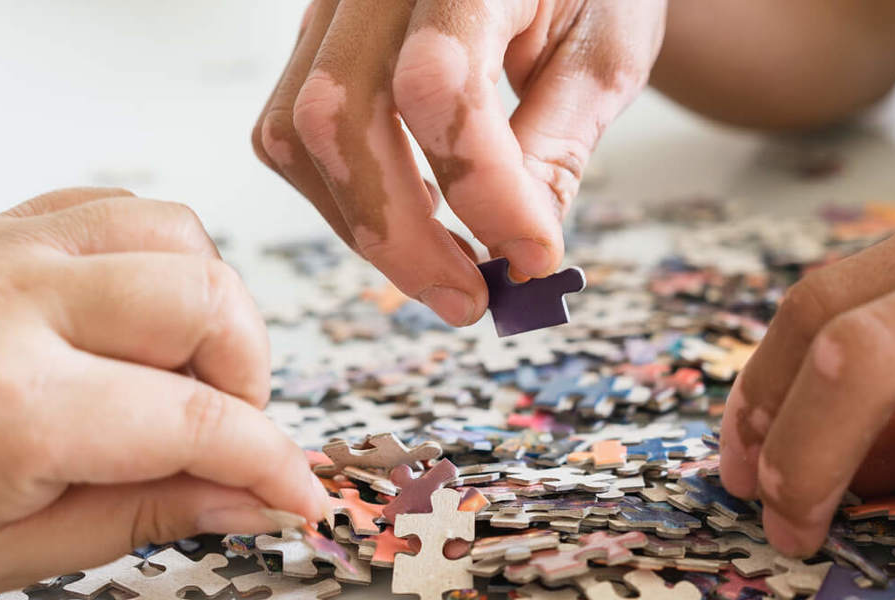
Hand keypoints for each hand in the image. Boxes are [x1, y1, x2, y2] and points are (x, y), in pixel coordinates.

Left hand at [0, 188, 329, 599]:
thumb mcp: (4, 558)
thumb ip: (143, 516)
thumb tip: (252, 504)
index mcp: (15, 407)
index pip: (199, 421)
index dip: (271, 466)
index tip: (301, 498)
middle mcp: (15, 308)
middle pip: (207, 304)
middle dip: (249, 380)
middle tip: (224, 442)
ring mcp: (1, 254)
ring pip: (177, 237)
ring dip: (211, 309)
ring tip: (180, 378)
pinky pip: (117, 208)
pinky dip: (157, 257)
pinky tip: (138, 321)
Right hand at [253, 0, 665, 325]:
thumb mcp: (603, 55)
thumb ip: (556, 148)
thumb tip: (518, 257)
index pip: (439, 82)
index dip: (482, 187)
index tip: (534, 254)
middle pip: (341, 113)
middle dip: (402, 234)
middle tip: (471, 299)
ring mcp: (332, 1)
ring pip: (298, 130)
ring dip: (367, 224)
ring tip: (449, 263)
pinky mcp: (315, 33)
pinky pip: (291, 129)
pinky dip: (344, 193)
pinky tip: (414, 212)